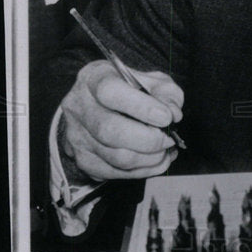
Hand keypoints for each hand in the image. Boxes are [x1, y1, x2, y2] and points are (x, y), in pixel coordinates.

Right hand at [59, 60, 183, 182]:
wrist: (98, 109)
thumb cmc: (129, 91)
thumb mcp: (150, 80)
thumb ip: (166, 92)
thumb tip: (173, 113)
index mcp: (94, 78)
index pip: (110, 91)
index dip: (141, 107)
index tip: (166, 117)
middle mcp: (79, 107)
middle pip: (110, 130)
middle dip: (149, 139)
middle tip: (169, 139)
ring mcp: (77, 136)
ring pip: (116, 157)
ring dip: (150, 158)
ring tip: (166, 150)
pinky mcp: (83, 161)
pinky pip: (116, 173)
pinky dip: (143, 170)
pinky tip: (157, 160)